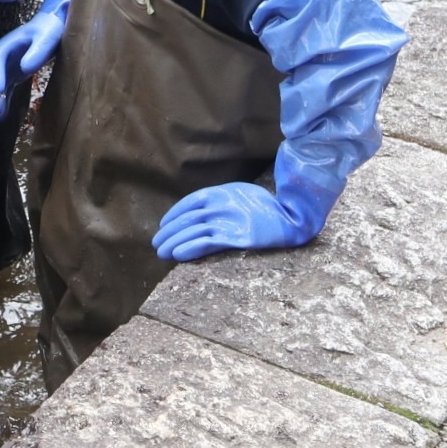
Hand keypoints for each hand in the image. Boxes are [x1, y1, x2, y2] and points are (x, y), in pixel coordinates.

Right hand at [0, 0, 73, 122]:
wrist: (53, 26)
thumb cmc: (50, 30)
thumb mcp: (48, 37)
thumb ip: (38, 51)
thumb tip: (25, 68)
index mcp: (9, 44)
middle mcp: (3, 57)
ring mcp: (6, 68)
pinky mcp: (12, 76)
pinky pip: (2, 92)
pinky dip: (0, 103)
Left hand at [153, 182, 318, 261]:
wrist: (290, 217)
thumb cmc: (265, 207)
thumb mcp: (239, 193)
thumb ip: (219, 199)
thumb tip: (200, 211)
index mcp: (220, 192)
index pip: (189, 203)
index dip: (173, 216)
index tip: (163, 226)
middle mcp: (220, 204)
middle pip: (187, 219)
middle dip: (169, 232)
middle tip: (156, 244)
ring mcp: (228, 220)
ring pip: (193, 232)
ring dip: (174, 243)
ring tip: (162, 253)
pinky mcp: (236, 237)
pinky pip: (207, 243)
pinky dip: (190, 248)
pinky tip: (178, 254)